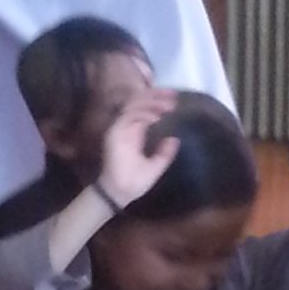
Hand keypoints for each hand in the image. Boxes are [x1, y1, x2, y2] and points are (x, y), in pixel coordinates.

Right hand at [94, 90, 180, 213]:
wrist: (121, 194)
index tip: (174, 99)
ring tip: (168, 106)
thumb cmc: (136, 182)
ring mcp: (120, 129)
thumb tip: (174, 139)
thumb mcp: (156, 165)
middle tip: (173, 96)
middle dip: (156, 95)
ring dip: (151, 103)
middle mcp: (127, 127)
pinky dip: (143, 114)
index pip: (145, 108)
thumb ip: (164, 153)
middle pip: (139, 101)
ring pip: (134, 105)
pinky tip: (156, 117)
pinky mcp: (114, 133)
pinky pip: (128, 117)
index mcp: (135, 132)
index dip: (158, 100)